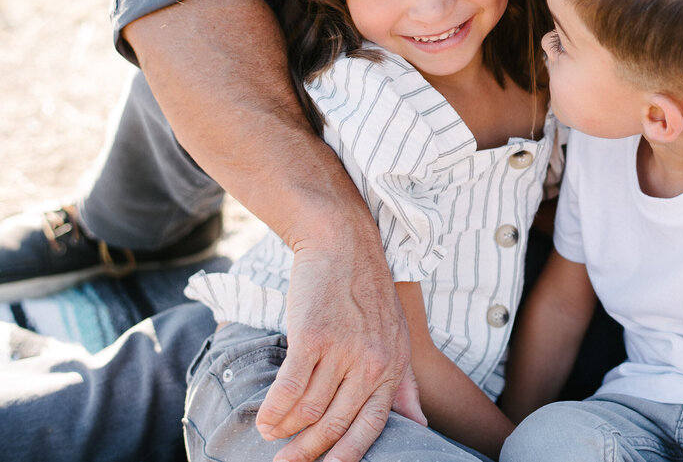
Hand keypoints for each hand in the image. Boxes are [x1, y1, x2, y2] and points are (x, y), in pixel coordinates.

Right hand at [257, 240, 424, 461]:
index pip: (373, 426)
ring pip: (310, 411)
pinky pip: (289, 390)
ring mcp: (343, 350)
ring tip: (270, 438)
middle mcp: (371, 363)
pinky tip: (263, 421)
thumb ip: (405, 383)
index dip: (348, 456)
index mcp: (393, 366)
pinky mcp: (313, 337)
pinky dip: (273, 411)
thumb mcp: (398, 335)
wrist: (343, 243)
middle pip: (336, 425)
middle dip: (308, 453)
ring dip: (286, 432)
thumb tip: (419, 423)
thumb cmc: (367, 290)